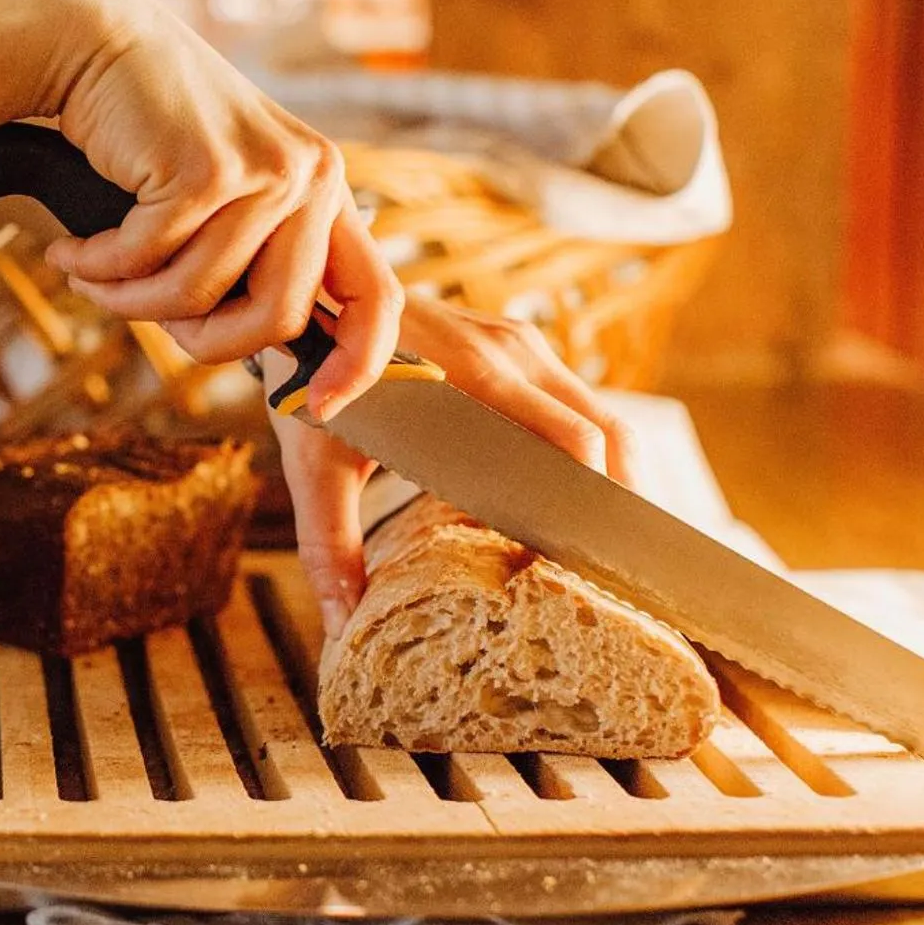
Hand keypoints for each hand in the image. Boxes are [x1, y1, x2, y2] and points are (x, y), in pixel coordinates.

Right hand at [42, 0, 404, 407]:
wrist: (94, 47)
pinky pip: (148, 263)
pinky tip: (72, 249)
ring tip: (88, 273)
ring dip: (127, 301)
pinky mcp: (205, 170)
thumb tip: (268, 358)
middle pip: (276, 321)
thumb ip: (254, 261)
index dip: (359, 365)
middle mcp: (312, 176)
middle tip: (138, 314)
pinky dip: (99, 267)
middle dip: (197, 341)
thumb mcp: (223, 199)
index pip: (377, 296)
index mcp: (325, 188)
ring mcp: (264, 170)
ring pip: (200, 298)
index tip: (319, 408)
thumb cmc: (149, 135)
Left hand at [268, 296, 643, 637]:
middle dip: (618, 504)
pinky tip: (572, 503)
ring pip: (601, 417)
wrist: (306, 301)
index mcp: (475, 378)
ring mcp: (520, 343)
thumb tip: (340, 623)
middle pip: (606, 434)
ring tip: (602, 546)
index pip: (574, 443)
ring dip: (610, 478)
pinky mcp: (516, 344)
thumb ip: (329, 543)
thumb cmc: (309, 378)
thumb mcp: (313, 462)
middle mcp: (512, 353)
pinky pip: (574, 402)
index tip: (588, 570)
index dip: (591, 508)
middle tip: (613, 573)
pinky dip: (588, 452)